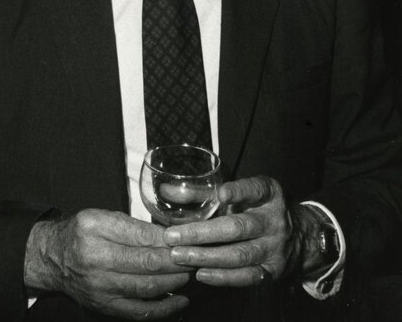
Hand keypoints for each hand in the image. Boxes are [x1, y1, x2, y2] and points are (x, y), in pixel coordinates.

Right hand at [24, 209, 191, 319]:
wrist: (51, 259)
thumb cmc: (80, 234)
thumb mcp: (100, 217)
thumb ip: (132, 225)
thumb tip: (172, 234)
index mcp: (93, 228)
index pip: (141, 235)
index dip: (169, 239)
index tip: (188, 238)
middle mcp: (94, 257)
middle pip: (147, 262)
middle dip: (178, 260)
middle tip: (196, 256)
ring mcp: (100, 286)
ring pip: (148, 287)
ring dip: (175, 281)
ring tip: (189, 273)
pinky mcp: (105, 306)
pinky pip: (141, 311)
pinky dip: (165, 308)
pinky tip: (180, 299)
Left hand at [163, 176, 313, 285]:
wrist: (300, 238)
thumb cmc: (257, 210)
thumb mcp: (240, 194)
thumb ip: (204, 192)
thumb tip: (165, 191)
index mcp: (268, 195)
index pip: (256, 189)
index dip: (239, 192)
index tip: (221, 193)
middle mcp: (274, 221)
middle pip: (238, 227)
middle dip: (202, 233)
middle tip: (172, 236)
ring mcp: (275, 248)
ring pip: (240, 254)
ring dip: (206, 257)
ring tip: (178, 256)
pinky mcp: (273, 271)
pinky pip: (247, 276)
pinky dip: (223, 277)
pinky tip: (200, 273)